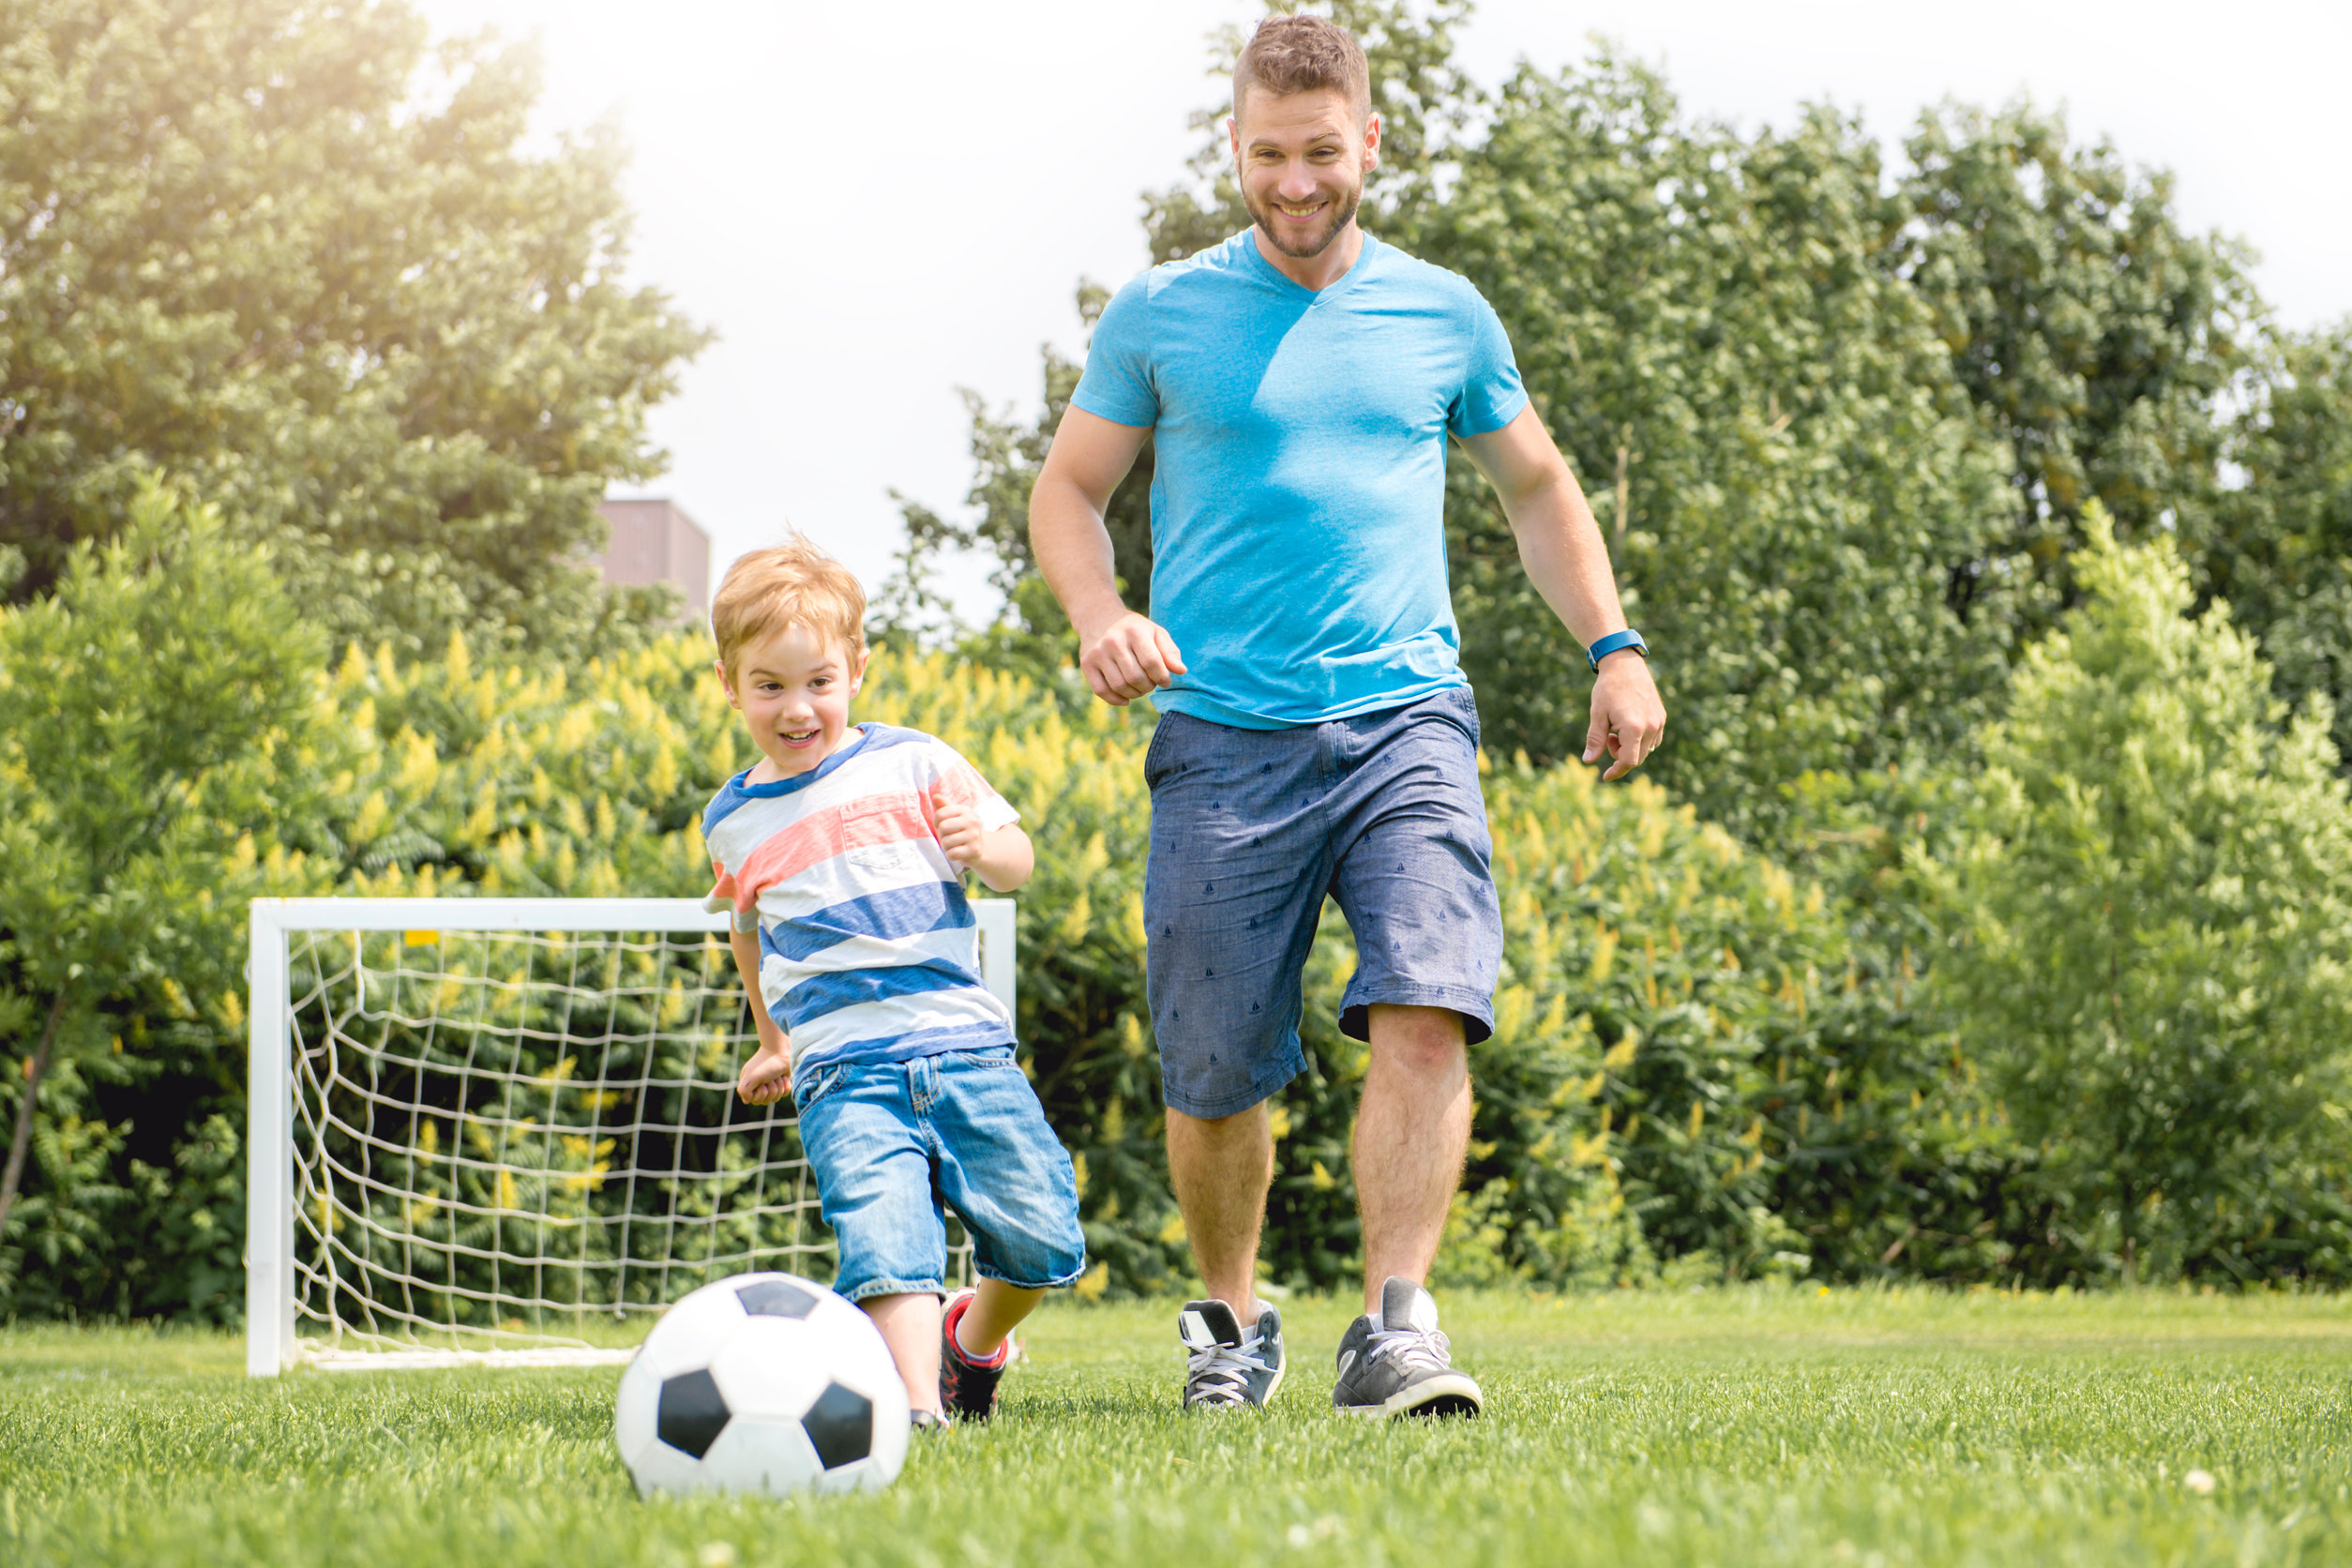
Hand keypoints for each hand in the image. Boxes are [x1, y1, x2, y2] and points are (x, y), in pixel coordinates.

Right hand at [737, 1039, 790, 1105]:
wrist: (780, 1051)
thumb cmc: (765, 1064)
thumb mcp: (751, 1077)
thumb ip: (744, 1090)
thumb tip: (747, 1100)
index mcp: (748, 1084)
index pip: (753, 1101)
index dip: (759, 1095)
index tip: (760, 1084)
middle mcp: (758, 1086)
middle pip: (765, 1101)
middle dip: (771, 1090)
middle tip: (770, 1078)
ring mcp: (770, 1085)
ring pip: (776, 1098)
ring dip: (779, 1086)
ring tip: (777, 1076)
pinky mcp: (781, 1083)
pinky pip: (784, 1094)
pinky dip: (785, 1085)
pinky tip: (783, 1077)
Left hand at [933, 782, 983, 870]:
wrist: (980, 847)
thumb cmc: (961, 830)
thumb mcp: (954, 817)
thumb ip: (944, 807)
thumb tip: (935, 796)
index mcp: (965, 810)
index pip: (940, 814)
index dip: (936, 822)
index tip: (942, 826)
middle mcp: (972, 821)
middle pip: (943, 828)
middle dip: (942, 835)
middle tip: (949, 837)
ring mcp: (974, 836)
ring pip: (946, 842)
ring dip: (946, 846)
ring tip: (954, 845)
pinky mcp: (975, 850)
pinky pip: (952, 854)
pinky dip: (951, 855)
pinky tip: (958, 853)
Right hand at [1078, 610, 1184, 705]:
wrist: (1099, 617)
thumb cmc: (1134, 629)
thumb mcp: (1155, 632)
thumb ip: (1170, 651)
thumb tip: (1181, 671)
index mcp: (1134, 631)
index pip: (1152, 663)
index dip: (1162, 677)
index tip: (1165, 681)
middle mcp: (1113, 641)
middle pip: (1135, 677)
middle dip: (1148, 686)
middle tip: (1151, 683)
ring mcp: (1098, 653)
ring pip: (1119, 686)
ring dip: (1135, 694)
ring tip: (1140, 688)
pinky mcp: (1087, 664)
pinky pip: (1101, 691)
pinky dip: (1116, 700)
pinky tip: (1126, 698)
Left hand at [1584, 651, 1665, 780]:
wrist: (1624, 664)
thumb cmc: (1608, 689)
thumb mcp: (1597, 714)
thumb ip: (1595, 739)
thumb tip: (1589, 761)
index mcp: (1634, 727)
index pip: (1629, 761)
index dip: (1617, 771)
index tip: (1605, 776)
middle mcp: (1651, 726)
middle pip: (1637, 758)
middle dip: (1620, 755)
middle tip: (1607, 736)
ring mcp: (1659, 722)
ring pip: (1645, 750)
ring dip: (1630, 748)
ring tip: (1616, 729)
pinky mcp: (1661, 717)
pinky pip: (1653, 740)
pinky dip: (1639, 741)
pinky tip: (1627, 726)